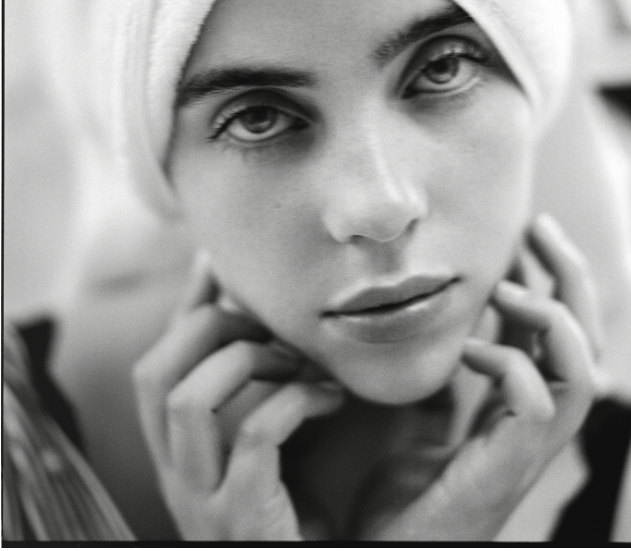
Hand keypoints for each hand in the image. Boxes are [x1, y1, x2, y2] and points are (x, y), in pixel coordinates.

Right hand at [133, 258, 343, 540]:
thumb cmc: (300, 510)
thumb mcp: (274, 437)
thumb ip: (268, 382)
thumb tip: (282, 318)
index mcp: (178, 448)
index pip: (162, 359)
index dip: (186, 303)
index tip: (216, 259)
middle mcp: (177, 470)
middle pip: (154, 371)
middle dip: (209, 326)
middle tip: (271, 325)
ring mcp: (202, 497)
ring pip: (186, 398)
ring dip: (245, 360)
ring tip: (297, 359)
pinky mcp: (241, 516)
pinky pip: (253, 437)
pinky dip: (294, 400)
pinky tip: (331, 396)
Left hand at [353, 213, 598, 540]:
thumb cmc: (403, 498)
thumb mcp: (422, 419)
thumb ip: (442, 381)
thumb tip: (444, 330)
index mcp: (516, 408)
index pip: (555, 333)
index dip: (549, 279)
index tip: (525, 234)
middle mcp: (532, 424)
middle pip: (585, 341)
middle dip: (569, 276)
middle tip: (540, 227)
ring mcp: (525, 448)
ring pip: (580, 369)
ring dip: (552, 315)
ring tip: (507, 288)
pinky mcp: (507, 468)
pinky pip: (535, 403)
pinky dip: (507, 362)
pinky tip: (468, 349)